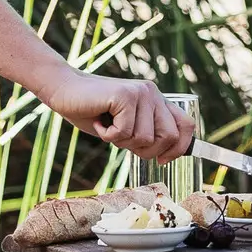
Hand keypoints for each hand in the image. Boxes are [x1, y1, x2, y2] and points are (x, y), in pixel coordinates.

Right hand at [49, 72, 193, 160]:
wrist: (65, 91)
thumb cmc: (94, 112)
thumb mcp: (126, 126)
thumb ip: (146, 134)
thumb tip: (166, 156)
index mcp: (157, 100)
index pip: (186, 125)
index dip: (180, 148)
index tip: (162, 160)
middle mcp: (153, 94)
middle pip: (168, 137)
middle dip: (146, 151)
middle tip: (123, 142)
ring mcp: (141, 93)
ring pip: (144, 138)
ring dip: (121, 141)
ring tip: (107, 126)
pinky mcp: (125, 95)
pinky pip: (123, 132)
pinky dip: (107, 135)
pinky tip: (99, 121)